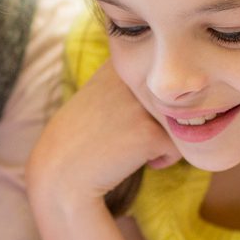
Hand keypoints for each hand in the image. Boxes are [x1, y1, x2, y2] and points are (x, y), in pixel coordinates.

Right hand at [28, 65, 179, 208]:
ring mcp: (139, 105)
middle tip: (131, 134)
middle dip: (160, 117)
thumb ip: (127, 81)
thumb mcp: (97, 94)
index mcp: (117, 63)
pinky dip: (164, 159)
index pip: (160, 75)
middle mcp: (129, 77)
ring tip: (135, 147)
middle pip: (173, 98)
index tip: (127, 115)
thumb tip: (170, 74)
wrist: (60, 176)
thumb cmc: (80, 138)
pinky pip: (178, 146)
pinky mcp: (149, 133)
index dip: (150, 99)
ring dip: (164, 136)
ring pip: (179, 120)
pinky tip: (138, 163)